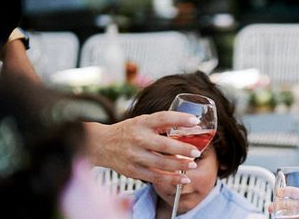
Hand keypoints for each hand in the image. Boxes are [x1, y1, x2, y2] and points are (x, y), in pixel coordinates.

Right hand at [85, 111, 200, 186]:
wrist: (102, 145)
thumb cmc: (128, 131)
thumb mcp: (142, 121)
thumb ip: (161, 124)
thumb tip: (188, 125)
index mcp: (142, 123)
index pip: (163, 118)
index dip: (180, 119)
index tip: (195, 121)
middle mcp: (138, 139)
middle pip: (164, 145)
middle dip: (183, 149)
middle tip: (196, 152)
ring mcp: (135, 156)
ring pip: (161, 163)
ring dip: (179, 165)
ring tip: (193, 165)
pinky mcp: (133, 170)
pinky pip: (155, 177)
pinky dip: (170, 179)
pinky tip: (182, 179)